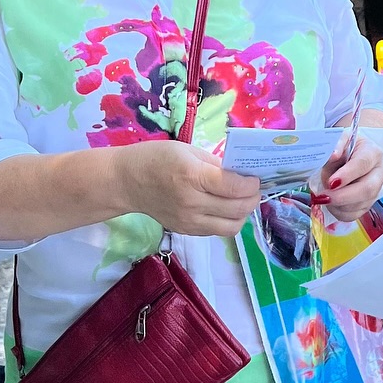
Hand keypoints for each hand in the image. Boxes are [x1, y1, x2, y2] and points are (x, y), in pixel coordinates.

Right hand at [120, 140, 260, 236]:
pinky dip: (227, 221)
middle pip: (237, 209)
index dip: (252, 184)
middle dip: (253, 199)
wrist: (126, 182)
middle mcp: (191, 203)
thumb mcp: (189, 151)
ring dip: (243, 214)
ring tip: (243, 200)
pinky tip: (226, 208)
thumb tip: (242, 174)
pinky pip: (216, 231)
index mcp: (192, 177)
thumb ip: (217, 164)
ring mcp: (188, 221)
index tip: (256, 178)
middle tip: (254, 189)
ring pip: (231, 227)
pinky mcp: (185, 231)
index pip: (234, 187)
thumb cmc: (157, 158)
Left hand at [311, 131, 382, 221]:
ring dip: (338, 204)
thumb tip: (334, 155)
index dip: (347, 174)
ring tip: (324, 196)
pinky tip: (331, 203)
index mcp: (373, 153)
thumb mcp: (338, 139)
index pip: (363, 164)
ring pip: (360, 205)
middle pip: (367, 189)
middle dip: (343, 196)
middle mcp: (378, 173)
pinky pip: (354, 215)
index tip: (331, 182)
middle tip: (323, 197)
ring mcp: (375, 190)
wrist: (346, 158)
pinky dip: (339, 212)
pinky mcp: (367, 204)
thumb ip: (335, 144)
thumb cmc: (342, 148)